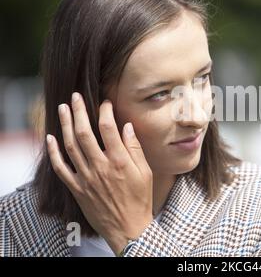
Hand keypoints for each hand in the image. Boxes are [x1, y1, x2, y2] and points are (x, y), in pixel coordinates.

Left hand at [45, 92, 152, 254]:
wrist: (128, 227)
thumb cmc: (140, 199)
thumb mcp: (145, 172)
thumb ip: (134, 148)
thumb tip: (126, 127)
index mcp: (119, 161)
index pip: (108, 128)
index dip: (104, 111)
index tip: (104, 102)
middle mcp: (100, 167)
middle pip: (84, 133)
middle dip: (79, 111)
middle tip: (76, 97)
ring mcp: (86, 178)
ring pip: (71, 146)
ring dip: (65, 125)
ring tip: (63, 109)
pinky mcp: (77, 188)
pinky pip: (61, 168)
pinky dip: (54, 153)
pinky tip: (51, 138)